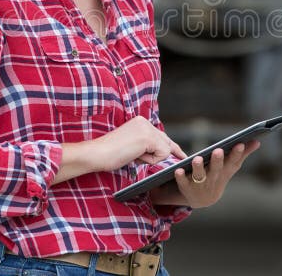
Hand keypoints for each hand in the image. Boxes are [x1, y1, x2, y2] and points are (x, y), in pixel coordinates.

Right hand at [53, 117, 183, 184]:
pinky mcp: (148, 137)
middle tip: (184, 158)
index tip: (181, 153)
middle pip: (166, 141)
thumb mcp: (132, 147)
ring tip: (133, 156)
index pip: (160, 135)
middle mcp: (145, 122)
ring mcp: (147, 128)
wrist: (97, 153)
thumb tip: (164, 152)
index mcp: (140, 122)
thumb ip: (147, 146)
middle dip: (173, 152)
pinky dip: (150, 160)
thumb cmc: (110, 154)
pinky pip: (161, 154)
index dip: (171, 146)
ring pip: (164, 149)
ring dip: (151, 158)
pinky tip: (136, 156)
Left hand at [152, 141, 259, 208]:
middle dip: (217, 161)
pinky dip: (181, 177)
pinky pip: (183, 183)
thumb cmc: (218, 176)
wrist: (202, 199)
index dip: (237, 154)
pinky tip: (178, 169)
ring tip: (197, 159)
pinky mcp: (187, 188)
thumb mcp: (230, 167)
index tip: (240, 143)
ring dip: (198, 168)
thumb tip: (257, 141)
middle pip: (216, 170)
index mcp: (225, 172)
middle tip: (218, 150)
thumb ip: (243, 154)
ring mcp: (200, 185)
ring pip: (199, 176)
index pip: (233, 162)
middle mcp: (214, 179)